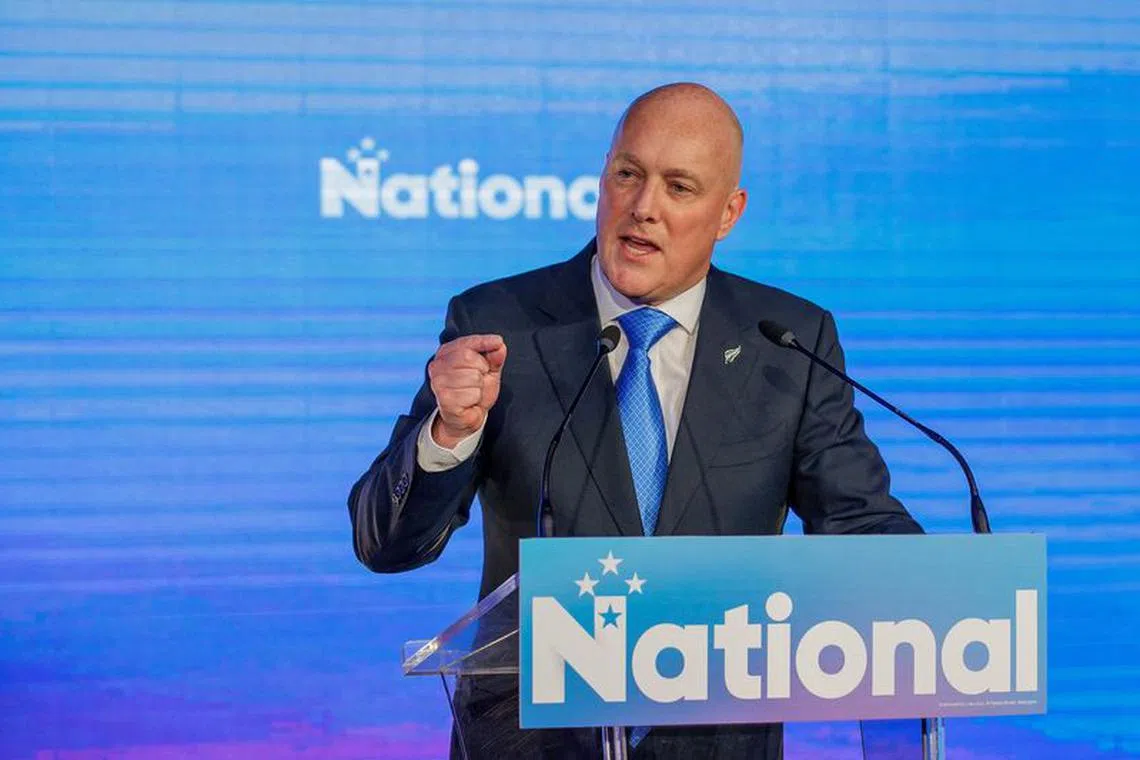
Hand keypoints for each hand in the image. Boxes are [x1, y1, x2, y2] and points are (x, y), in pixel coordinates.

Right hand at [428, 334, 506, 448]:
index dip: (484, 342)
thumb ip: (494, 357)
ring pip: (473, 377)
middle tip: (478, 380)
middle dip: (482, 370)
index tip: (498, 341)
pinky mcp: (444, 398)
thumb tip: (499, 345)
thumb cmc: (474, 390)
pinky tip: (468, 402)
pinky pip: (472, 394)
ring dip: (479, 387)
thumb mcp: (488, 371)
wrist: (466, 417)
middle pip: (469, 357)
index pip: (467, 342)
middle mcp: (437, 365)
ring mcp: (438, 382)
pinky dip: (476, 399)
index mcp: (446, 353)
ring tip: (472, 392)